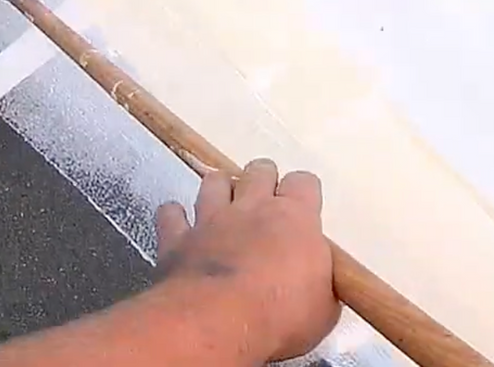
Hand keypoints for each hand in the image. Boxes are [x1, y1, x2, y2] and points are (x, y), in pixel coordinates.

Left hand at [154, 159, 339, 362]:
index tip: (303, 211)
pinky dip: (174, 216)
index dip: (302, 193)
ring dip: (219, 189)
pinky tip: (179, 224)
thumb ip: (321, 282)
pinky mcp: (177, 238)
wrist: (220, 323)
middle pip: (259, 170)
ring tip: (222, 206)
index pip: (304, 182)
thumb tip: (317, 279)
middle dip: (262, 180)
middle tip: (264, 204)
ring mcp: (211, 219)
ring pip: (213, 181)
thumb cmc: (282, 315)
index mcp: (294, 218)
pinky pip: (171, 214)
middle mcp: (252, 207)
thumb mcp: (323, 308)